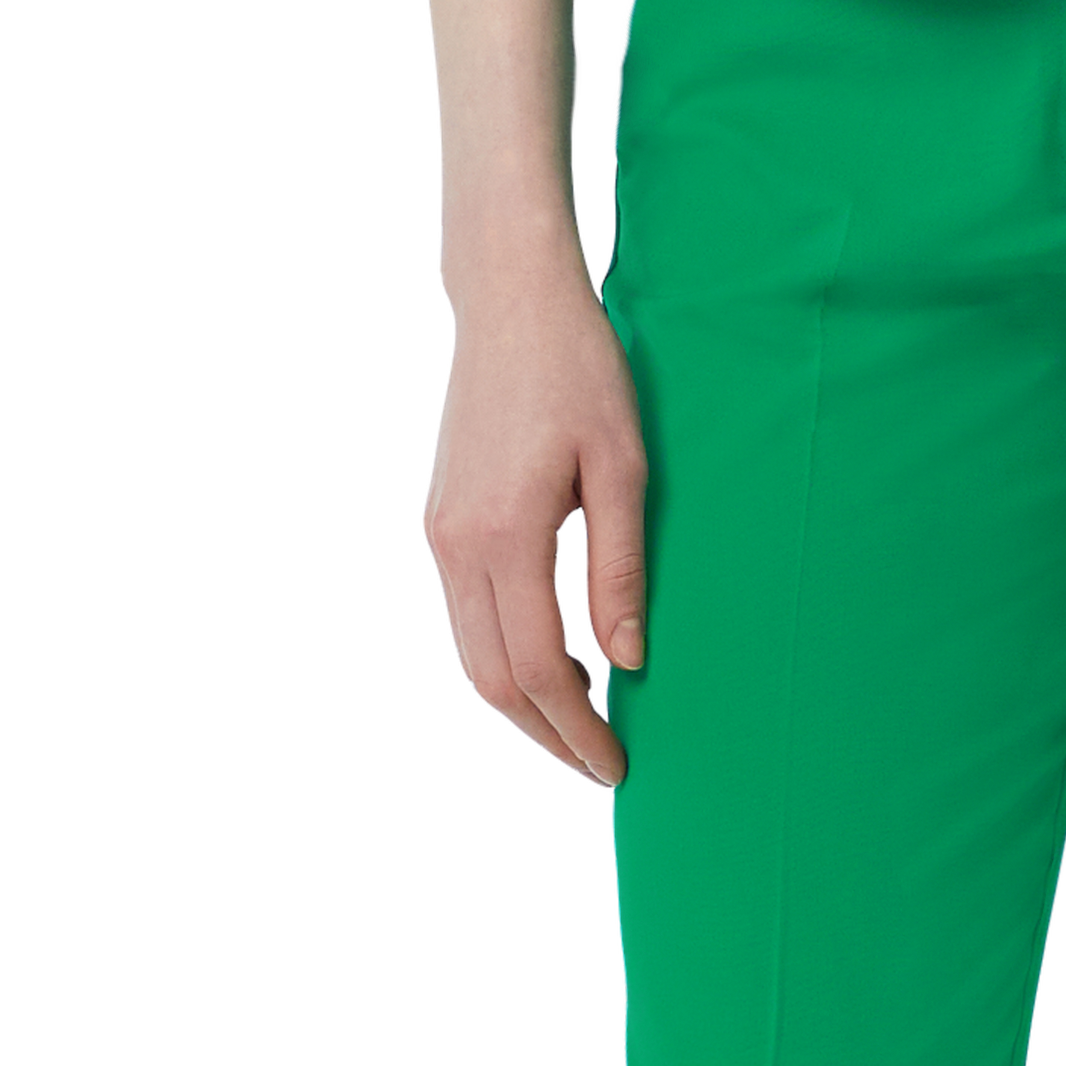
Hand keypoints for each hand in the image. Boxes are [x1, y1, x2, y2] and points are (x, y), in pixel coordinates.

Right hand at [419, 232, 645, 788]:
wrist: (510, 300)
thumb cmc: (577, 368)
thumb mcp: (624, 468)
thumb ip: (619, 571)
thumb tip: (626, 659)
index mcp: (504, 534)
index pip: (537, 668)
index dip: (578, 729)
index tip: (616, 764)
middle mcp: (456, 544)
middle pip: (491, 680)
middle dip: (546, 735)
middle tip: (599, 765)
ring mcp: (439, 535)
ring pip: (470, 656)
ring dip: (523, 704)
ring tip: (580, 728)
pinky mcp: (439, 522)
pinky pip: (465, 618)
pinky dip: (504, 657)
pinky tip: (552, 664)